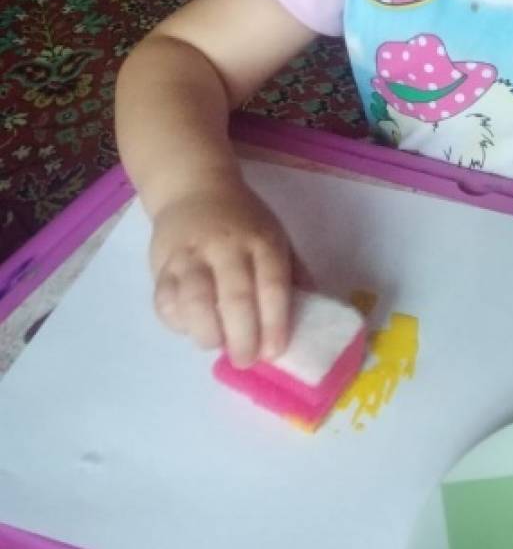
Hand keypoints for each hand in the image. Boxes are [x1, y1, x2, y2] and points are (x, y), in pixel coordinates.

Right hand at [149, 183, 300, 365]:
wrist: (194, 189)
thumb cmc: (244, 222)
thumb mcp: (277, 237)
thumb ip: (293, 274)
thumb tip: (313, 316)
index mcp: (262, 242)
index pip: (273, 285)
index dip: (275, 322)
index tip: (274, 351)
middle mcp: (226, 247)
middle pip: (235, 297)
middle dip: (242, 337)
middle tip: (246, 359)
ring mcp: (191, 255)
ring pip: (194, 300)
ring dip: (207, 332)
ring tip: (215, 343)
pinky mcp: (162, 264)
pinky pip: (164, 300)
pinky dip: (176, 322)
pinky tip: (189, 327)